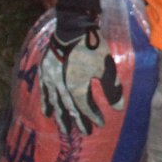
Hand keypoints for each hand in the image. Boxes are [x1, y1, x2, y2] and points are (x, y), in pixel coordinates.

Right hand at [39, 17, 122, 134]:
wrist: (73, 28)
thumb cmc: (93, 48)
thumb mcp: (106, 68)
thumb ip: (112, 89)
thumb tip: (119, 108)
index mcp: (75, 87)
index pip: (84, 107)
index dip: (92, 117)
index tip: (100, 124)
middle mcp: (60, 87)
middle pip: (68, 108)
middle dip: (77, 121)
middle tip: (83, 133)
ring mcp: (50, 80)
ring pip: (55, 102)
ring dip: (60, 116)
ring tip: (64, 128)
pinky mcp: (44, 72)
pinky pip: (43, 92)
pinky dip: (46, 103)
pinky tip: (47, 111)